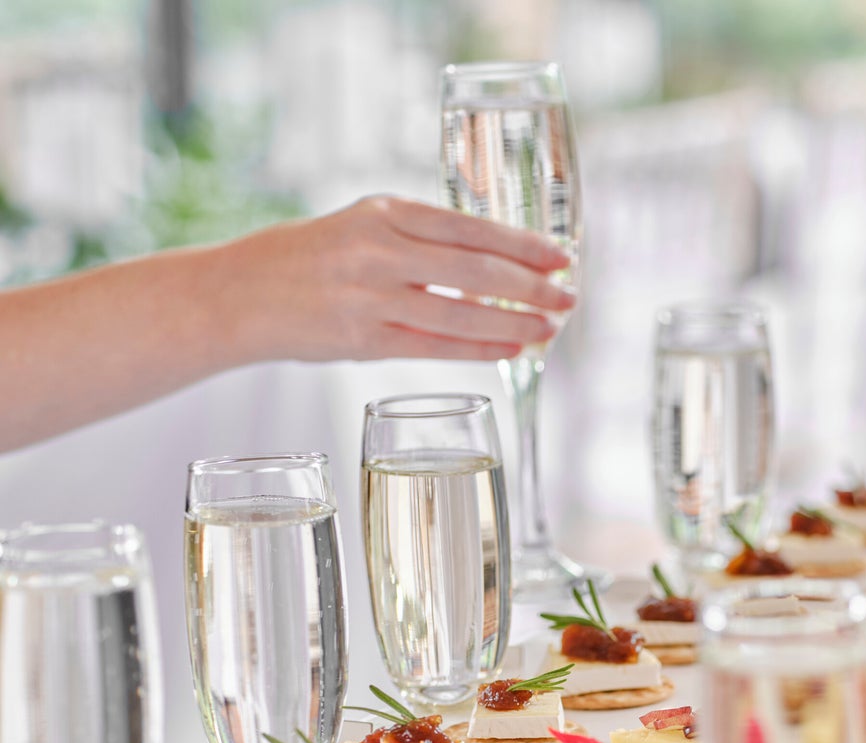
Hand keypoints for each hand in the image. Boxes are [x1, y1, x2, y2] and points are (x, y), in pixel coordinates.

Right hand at [223, 195, 575, 363]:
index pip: (470, 226)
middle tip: (570, 296)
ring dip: (515, 323)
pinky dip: (480, 348)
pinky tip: (512, 349)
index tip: (561, 255)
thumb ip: (418, 239)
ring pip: (461, 312)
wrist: (238, 295)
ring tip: (550, 329)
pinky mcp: (364, 341)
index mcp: (384, 213)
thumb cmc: (309, 260)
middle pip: (475, 270)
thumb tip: (492, 260)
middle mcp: (380, 251)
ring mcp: (371, 298)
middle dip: (531, 286)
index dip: (522, 244)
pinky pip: (436, 347)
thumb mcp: (362, 227)